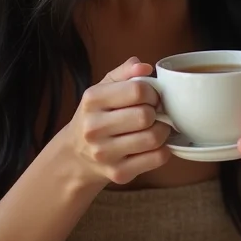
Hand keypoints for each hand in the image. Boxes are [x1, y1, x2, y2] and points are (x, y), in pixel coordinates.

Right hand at [61, 56, 171, 186]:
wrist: (77, 155)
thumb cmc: (98, 114)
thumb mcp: (105, 87)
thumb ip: (126, 71)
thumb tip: (145, 67)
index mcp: (92, 100)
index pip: (138, 90)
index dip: (153, 92)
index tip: (152, 96)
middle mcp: (94, 128)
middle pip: (146, 116)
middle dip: (158, 111)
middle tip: (155, 112)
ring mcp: (105, 154)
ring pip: (154, 138)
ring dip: (163, 130)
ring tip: (156, 126)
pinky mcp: (118, 173)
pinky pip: (156, 158)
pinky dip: (163, 149)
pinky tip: (154, 144)